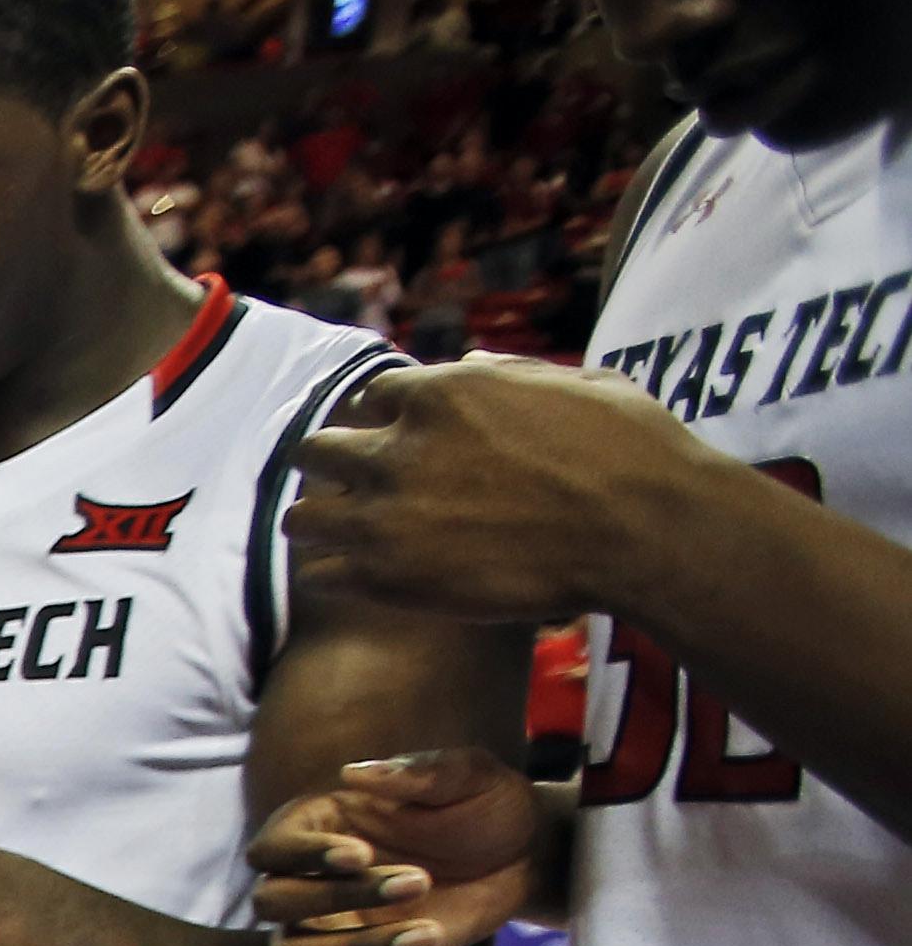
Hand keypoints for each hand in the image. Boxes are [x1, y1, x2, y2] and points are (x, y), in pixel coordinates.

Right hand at [249, 748, 548, 945]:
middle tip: (421, 881)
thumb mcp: (467, 777)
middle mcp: (308, 876)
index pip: (270, 848)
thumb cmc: (487, 807)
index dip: (301, 855)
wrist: (523, 858)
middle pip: (271, 902)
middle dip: (336, 898)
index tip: (362, 854)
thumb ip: (417, 771)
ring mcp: (325, 924)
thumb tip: (353, 773)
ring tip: (424, 937)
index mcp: (319, 824)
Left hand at [286, 359, 726, 625]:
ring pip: (302, 516)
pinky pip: (320, 575)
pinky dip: (332, 576)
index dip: (382, 423)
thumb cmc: (628, 449)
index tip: (395, 445)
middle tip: (353, 491)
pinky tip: (356, 580)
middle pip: (318, 451)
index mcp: (438, 393)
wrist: (643, 528)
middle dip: (333, 469)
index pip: (371, 400)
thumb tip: (469, 365)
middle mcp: (398, 448)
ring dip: (319, 524)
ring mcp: (386, 514)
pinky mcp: (387, 576)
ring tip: (341, 539)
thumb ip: (507, 374)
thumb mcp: (572, 381)